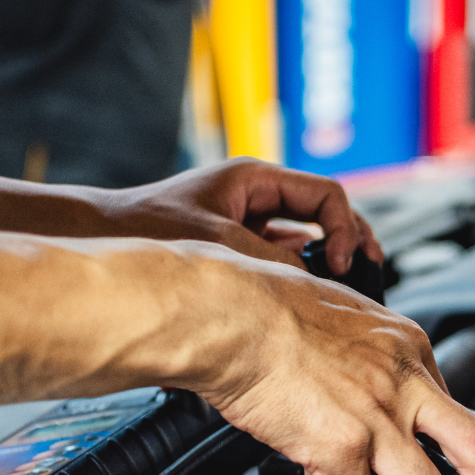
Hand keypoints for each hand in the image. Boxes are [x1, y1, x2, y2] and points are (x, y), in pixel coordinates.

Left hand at [95, 158, 383, 271]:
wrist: (105, 238)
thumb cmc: (148, 227)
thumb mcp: (219, 243)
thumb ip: (271, 261)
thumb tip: (314, 283)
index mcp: (255, 178)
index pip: (326, 195)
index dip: (345, 228)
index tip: (343, 262)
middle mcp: (255, 196)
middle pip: (325, 213)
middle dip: (350, 240)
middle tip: (368, 270)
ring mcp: (247, 221)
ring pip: (305, 236)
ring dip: (326, 259)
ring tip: (344, 286)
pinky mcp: (237, 248)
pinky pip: (282, 258)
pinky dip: (298, 274)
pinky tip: (304, 296)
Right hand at [173, 245, 474, 474]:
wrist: (234, 315)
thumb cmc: (270, 308)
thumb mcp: (350, 317)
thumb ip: (376, 360)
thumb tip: (381, 393)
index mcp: (409, 349)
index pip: (458, 409)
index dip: (450, 448)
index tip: (449, 465)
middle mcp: (403, 384)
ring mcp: (378, 418)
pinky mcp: (343, 447)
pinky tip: (316, 473)